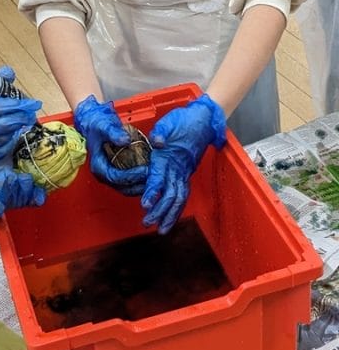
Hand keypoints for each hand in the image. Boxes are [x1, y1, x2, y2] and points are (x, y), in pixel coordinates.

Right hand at [0, 94, 40, 174]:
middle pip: (5, 124)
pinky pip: (0, 152)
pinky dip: (8, 144)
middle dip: (21, 118)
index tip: (32, 102)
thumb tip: (8, 72)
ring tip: (21, 123)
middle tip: (31, 112)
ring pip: (5, 139)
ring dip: (16, 130)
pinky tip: (10, 137)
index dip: (18, 105)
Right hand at [74, 95, 146, 194]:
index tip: (145, 170)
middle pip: (124, 187)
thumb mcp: (104, 126)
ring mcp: (113, 175)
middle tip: (155, 175)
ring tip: (157, 176)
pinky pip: (133, 182)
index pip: (115, 177)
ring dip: (143, 185)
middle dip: (140, 183)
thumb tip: (125, 140)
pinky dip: (142, 180)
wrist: (97, 124)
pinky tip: (153, 173)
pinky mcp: (120, 173)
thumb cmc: (98, 125)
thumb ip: (114, 133)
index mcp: (99, 167)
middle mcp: (105, 174)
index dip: (131, 175)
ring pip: (130, 188)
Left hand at [141, 94, 226, 233]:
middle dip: (159, 211)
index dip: (152, 192)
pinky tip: (171, 217)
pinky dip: (178, 207)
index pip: (160, 178)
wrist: (203, 120)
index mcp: (169, 157)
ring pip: (179, 198)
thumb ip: (161, 132)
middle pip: (170, 194)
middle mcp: (177, 168)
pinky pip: (183, 193)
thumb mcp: (168, 122)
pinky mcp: (186, 173)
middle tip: (147, 223)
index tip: (145, 205)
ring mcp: (183, 172)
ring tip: (161, 229)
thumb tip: (156, 142)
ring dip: (170, 214)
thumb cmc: (183, 120)